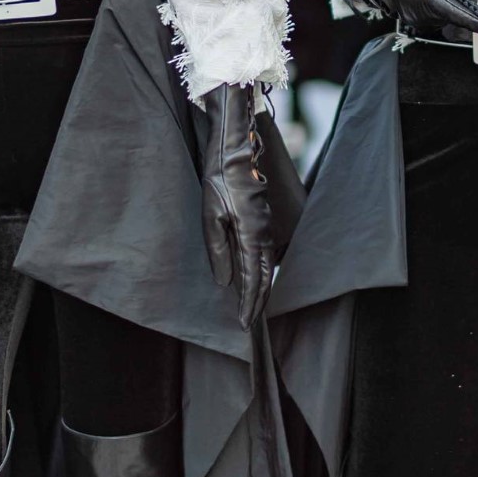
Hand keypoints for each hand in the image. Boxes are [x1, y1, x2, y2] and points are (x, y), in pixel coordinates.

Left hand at [201, 84, 276, 328]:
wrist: (234, 152)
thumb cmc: (219, 182)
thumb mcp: (210, 218)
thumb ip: (218, 252)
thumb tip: (224, 281)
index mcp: (251, 236)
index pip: (253, 280)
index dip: (249, 303)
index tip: (245, 324)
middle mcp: (264, 234)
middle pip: (265, 276)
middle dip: (259, 301)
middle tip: (250, 322)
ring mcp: (266, 226)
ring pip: (268, 265)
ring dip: (261, 286)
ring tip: (252, 305)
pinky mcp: (263, 219)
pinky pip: (265, 252)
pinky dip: (261, 269)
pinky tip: (252, 275)